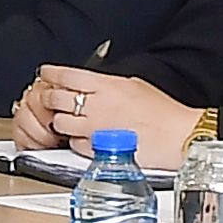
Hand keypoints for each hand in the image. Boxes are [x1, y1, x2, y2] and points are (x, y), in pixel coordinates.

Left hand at [16, 68, 200, 168]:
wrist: (177, 136)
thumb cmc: (163, 112)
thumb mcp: (134, 85)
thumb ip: (109, 84)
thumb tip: (93, 84)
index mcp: (107, 85)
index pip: (67, 75)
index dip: (51, 73)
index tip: (45, 73)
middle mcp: (97, 105)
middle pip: (56, 98)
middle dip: (50, 98)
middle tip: (52, 100)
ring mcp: (95, 129)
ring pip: (60, 123)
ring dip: (62, 122)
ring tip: (73, 122)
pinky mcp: (98, 150)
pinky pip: (74, 145)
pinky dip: (76, 142)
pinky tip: (87, 139)